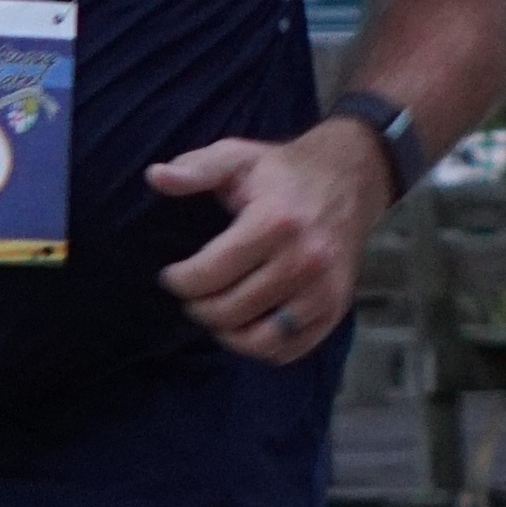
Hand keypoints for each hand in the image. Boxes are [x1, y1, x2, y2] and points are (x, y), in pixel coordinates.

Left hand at [148, 118, 392, 360]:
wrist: (350, 178)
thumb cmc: (282, 171)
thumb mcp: (237, 157)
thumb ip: (196, 168)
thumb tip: (155, 177)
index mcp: (275, 221)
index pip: (211, 274)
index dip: (180, 281)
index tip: (171, 276)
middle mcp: (304, 260)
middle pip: (230, 310)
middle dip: (198, 307)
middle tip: (192, 295)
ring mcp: (323, 289)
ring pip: (260, 340)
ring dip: (227, 333)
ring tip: (216, 313)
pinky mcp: (335, 308)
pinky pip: (289, 349)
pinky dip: (261, 347)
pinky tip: (247, 324)